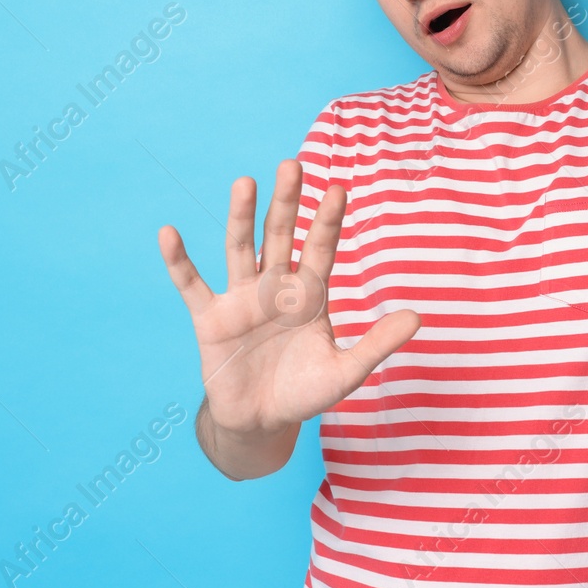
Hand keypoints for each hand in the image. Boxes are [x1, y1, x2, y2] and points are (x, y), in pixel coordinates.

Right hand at [158, 159, 420, 438]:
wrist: (261, 423)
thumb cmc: (305, 393)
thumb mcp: (345, 372)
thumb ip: (376, 344)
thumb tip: (418, 318)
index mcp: (309, 295)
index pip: (321, 248)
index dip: (328, 220)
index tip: (339, 188)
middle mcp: (275, 287)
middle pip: (281, 235)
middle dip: (287, 202)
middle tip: (293, 164)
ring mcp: (241, 299)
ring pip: (240, 249)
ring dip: (241, 217)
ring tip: (245, 182)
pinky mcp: (210, 318)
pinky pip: (191, 284)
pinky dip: (179, 260)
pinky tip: (169, 233)